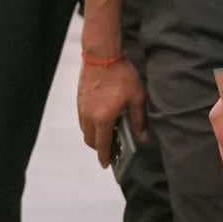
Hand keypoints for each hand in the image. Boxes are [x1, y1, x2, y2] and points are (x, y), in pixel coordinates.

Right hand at [76, 51, 146, 166]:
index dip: (105, 157)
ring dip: (94, 136)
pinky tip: (101, 119)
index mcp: (103, 118)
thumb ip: (139, 120)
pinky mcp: (79, 100)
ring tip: (108, 134)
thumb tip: (142, 137)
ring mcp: (82, 108)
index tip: (106, 165)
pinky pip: (82, 120)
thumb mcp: (137, 98)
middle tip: (111, 148)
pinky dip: (90, 125)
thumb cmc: (121, 76)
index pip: (102, 144)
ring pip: (85, 130)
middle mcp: (89, 116)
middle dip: (99, 148)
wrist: (102, 56)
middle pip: (90, 140)